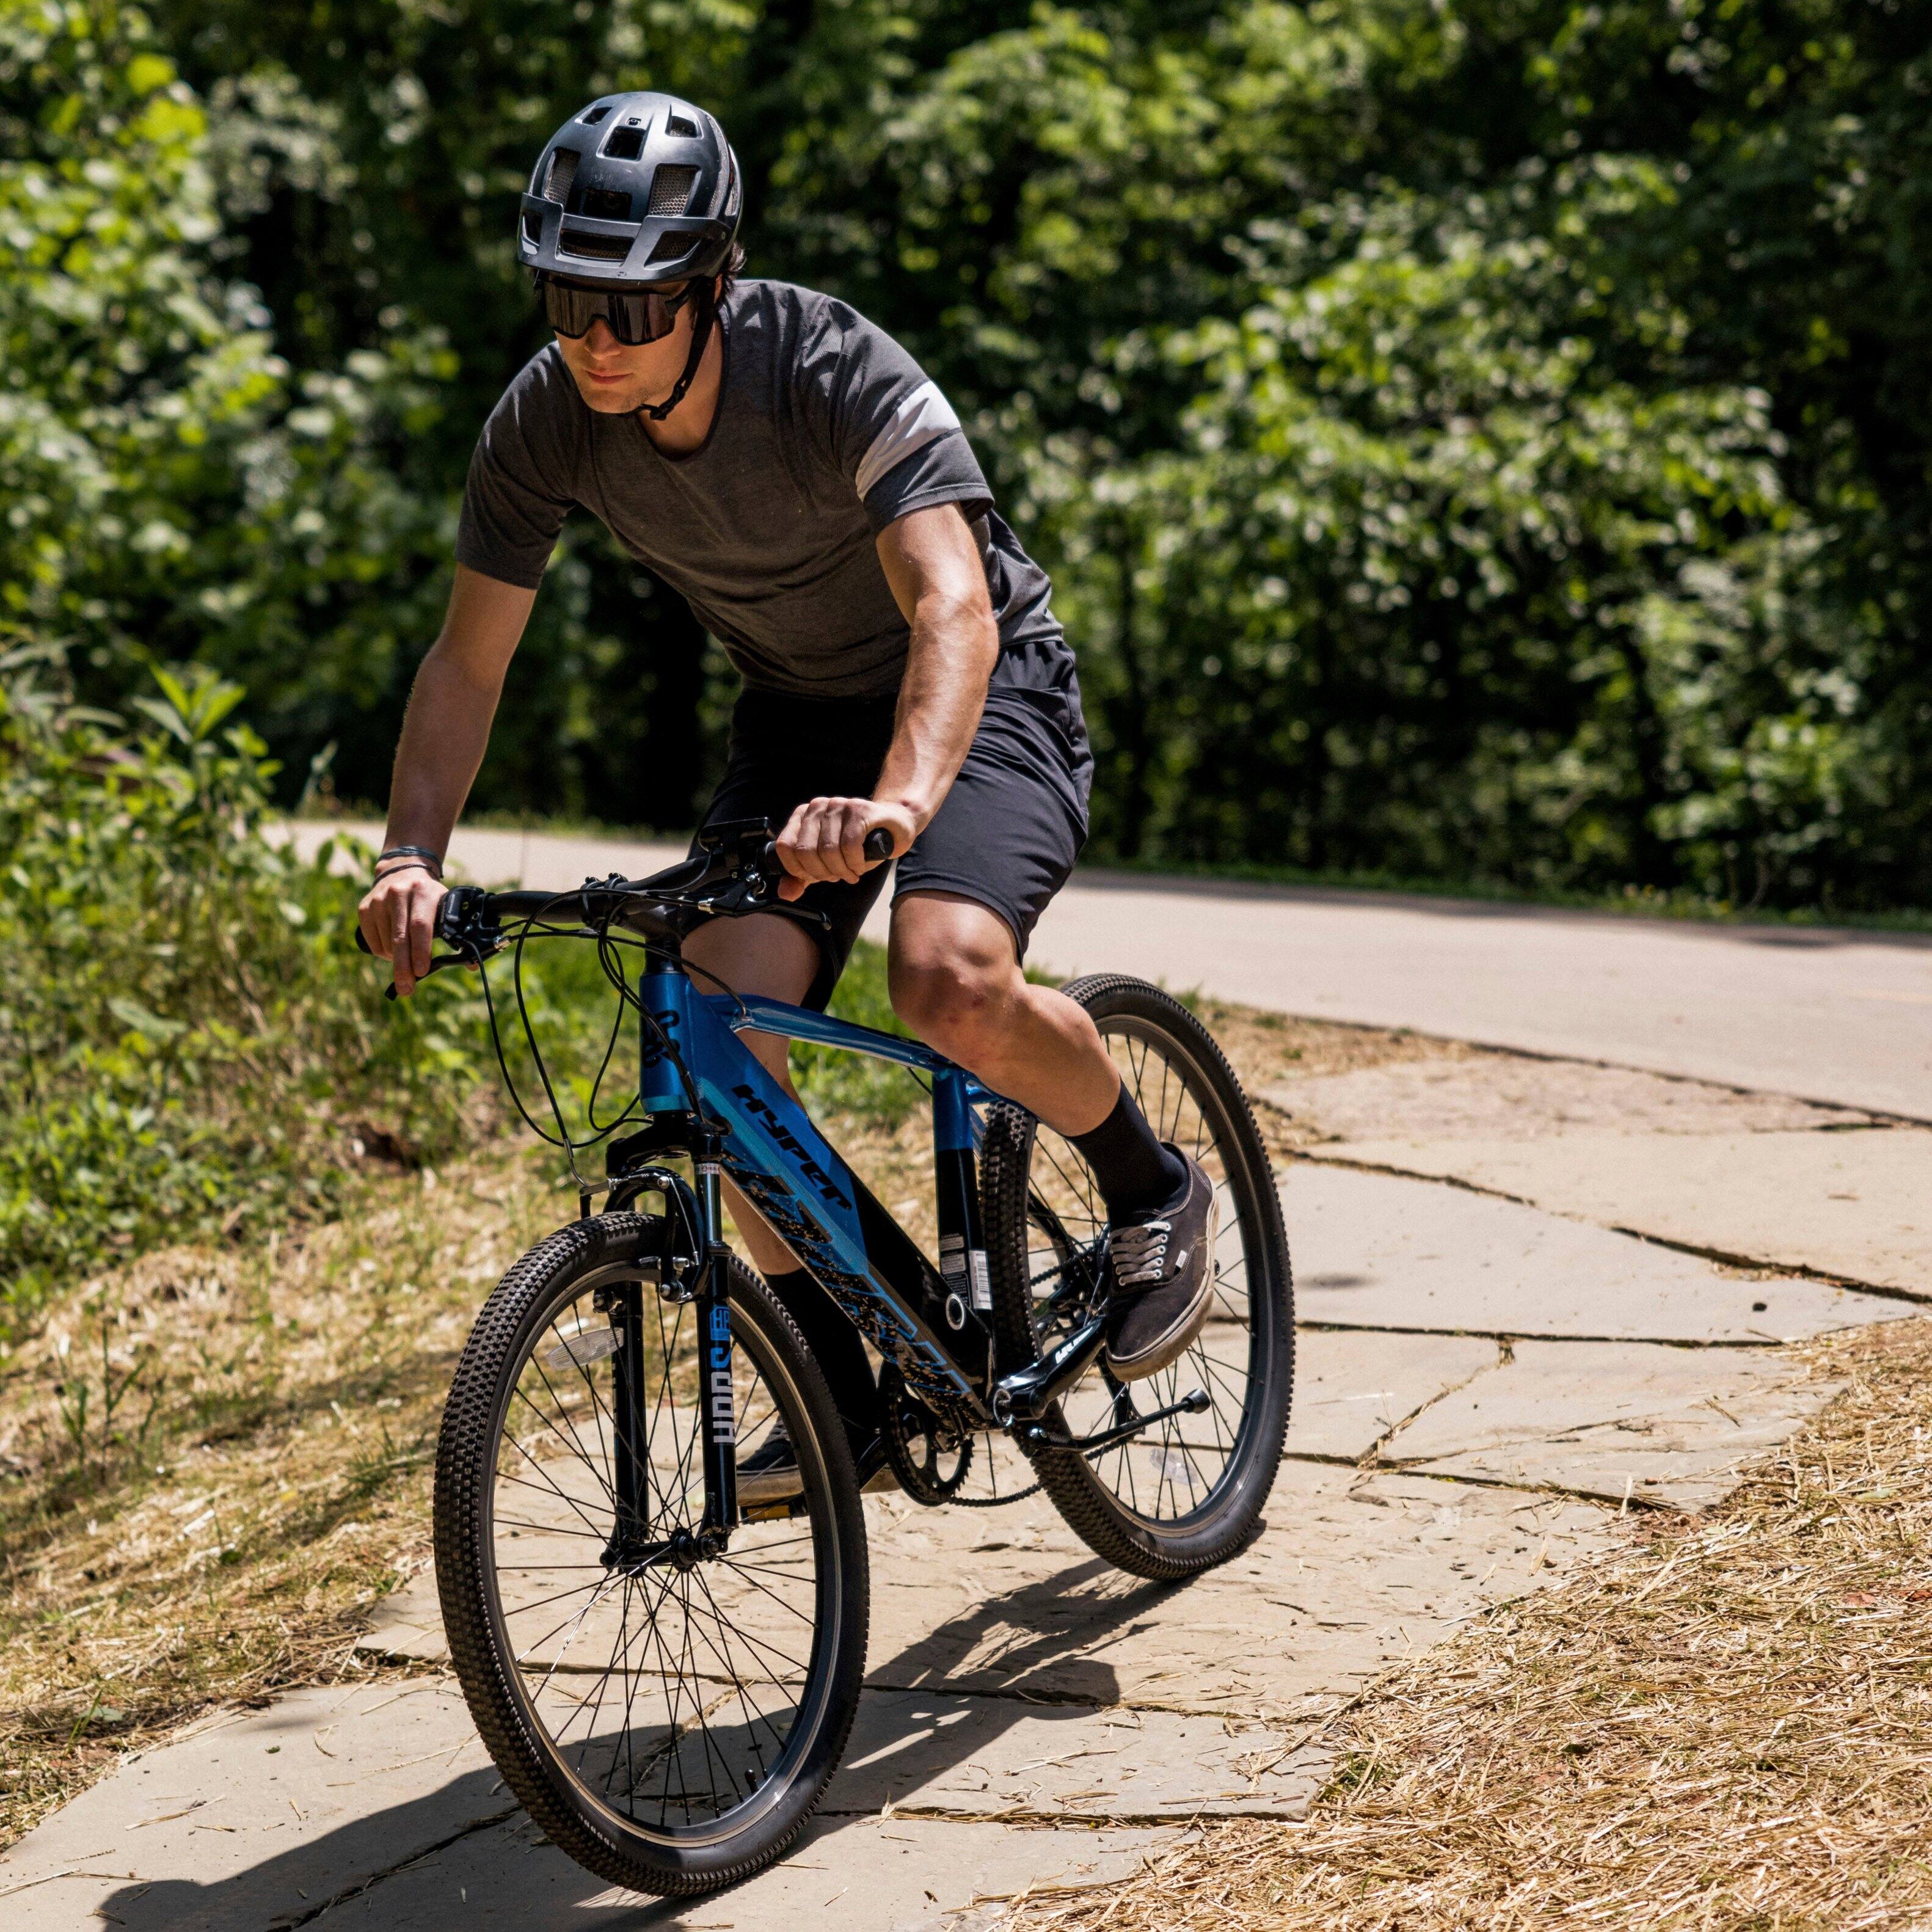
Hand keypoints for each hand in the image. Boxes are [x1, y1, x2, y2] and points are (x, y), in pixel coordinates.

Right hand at [358, 865, 448, 996]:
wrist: (402, 871)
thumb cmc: (430, 898)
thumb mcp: (446, 906)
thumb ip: (457, 934)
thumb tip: (472, 966)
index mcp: (424, 892)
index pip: (420, 925)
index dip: (421, 950)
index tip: (422, 972)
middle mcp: (399, 893)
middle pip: (400, 938)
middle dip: (404, 967)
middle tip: (407, 989)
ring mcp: (379, 900)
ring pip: (386, 943)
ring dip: (396, 960)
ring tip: (406, 962)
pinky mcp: (365, 907)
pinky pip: (373, 941)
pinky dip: (383, 953)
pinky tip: (393, 951)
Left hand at [774, 797, 915, 901]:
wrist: (894, 827)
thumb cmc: (859, 845)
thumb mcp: (826, 864)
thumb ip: (803, 877)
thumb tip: (785, 893)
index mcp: (803, 816)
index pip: (785, 847)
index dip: (798, 870)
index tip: (815, 877)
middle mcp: (817, 806)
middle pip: (806, 851)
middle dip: (822, 873)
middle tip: (837, 877)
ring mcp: (838, 805)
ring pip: (828, 850)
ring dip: (842, 871)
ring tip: (851, 873)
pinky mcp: (858, 809)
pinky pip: (849, 845)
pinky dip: (855, 863)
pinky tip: (860, 866)